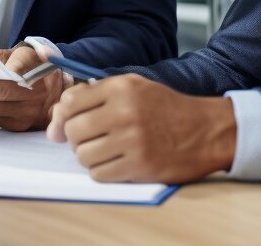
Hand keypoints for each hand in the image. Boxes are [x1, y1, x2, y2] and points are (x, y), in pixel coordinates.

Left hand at [46, 74, 236, 183]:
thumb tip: (54, 121)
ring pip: (82, 155)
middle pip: (73, 131)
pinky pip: (99, 174)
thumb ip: (93, 96)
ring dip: (89, 156)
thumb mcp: (133, 87)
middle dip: (76, 138)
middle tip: (93, 138)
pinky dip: (103, 171)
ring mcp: (132, 141)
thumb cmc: (165, 108)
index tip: (73, 122)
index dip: (65, 116)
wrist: (205, 130)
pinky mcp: (139, 166)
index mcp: (121, 88)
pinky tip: (117, 162)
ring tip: (106, 150)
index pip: (70, 103)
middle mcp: (124, 112)